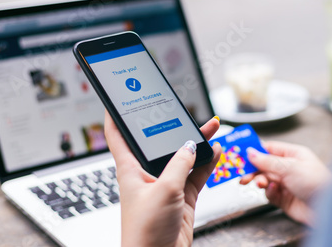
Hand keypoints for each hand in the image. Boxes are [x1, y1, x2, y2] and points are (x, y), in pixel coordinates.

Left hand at [104, 111, 221, 246]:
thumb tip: (191, 146)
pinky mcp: (181, 196)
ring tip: (211, 128)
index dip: (116, 116)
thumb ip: (180, 164)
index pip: (118, 136)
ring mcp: (165, 185)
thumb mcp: (164, 190)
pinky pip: (195, 174)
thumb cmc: (145, 232)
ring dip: (196, 144)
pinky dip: (206, 163)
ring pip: (182, 157)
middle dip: (173, 127)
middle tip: (186, 112)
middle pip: (160, 143)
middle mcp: (147, 174)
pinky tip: (215, 152)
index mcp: (130, 169)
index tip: (118, 99)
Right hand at [239, 141, 331, 225]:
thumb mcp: (289, 167)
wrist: (327, 208)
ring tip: (260, 183)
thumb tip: (250, 152)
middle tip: (243, 174)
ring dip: (260, 181)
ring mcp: (286, 183)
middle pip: (264, 165)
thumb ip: (267, 160)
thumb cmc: (316, 182)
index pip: (269, 149)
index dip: (255, 151)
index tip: (241, 154)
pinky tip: (276, 192)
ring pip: (265, 180)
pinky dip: (269, 193)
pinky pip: (269, 193)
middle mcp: (289, 168)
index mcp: (293, 155)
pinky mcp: (284, 198)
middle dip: (253, 169)